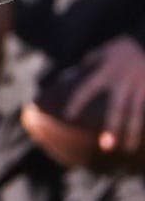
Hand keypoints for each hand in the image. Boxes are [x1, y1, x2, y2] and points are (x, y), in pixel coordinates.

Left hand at [64, 37, 144, 156]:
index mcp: (105, 71)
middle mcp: (122, 80)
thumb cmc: (120, 50)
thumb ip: (84, 68)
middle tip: (105, 147)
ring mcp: (140, 85)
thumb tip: (63, 82)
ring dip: (131, 132)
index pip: (86, 88)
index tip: (67, 116)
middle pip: (117, 108)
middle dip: (112, 127)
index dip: (77, 101)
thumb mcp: (100, 54)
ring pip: (136, 113)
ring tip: (127, 149)